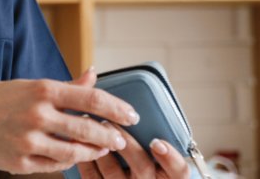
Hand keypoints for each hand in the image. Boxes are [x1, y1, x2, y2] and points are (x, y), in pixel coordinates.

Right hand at [0, 67, 139, 174]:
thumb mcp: (30, 86)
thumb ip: (66, 86)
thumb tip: (94, 74)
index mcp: (41, 89)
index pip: (90, 97)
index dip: (116, 108)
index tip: (132, 115)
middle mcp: (36, 114)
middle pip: (86, 128)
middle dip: (109, 135)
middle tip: (121, 139)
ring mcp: (28, 140)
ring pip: (74, 151)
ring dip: (92, 151)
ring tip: (100, 149)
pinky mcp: (20, 161)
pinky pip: (55, 165)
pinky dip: (68, 161)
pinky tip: (74, 156)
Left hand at [76, 122, 190, 178]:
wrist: (124, 177)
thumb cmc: (139, 157)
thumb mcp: (150, 146)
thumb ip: (143, 123)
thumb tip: (115, 89)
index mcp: (167, 174)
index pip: (179, 171)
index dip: (171, 158)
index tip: (156, 142)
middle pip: (142, 167)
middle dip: (126, 144)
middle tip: (110, 124)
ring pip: (113, 173)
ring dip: (101, 147)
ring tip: (91, 127)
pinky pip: (93, 178)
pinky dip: (86, 160)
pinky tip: (80, 144)